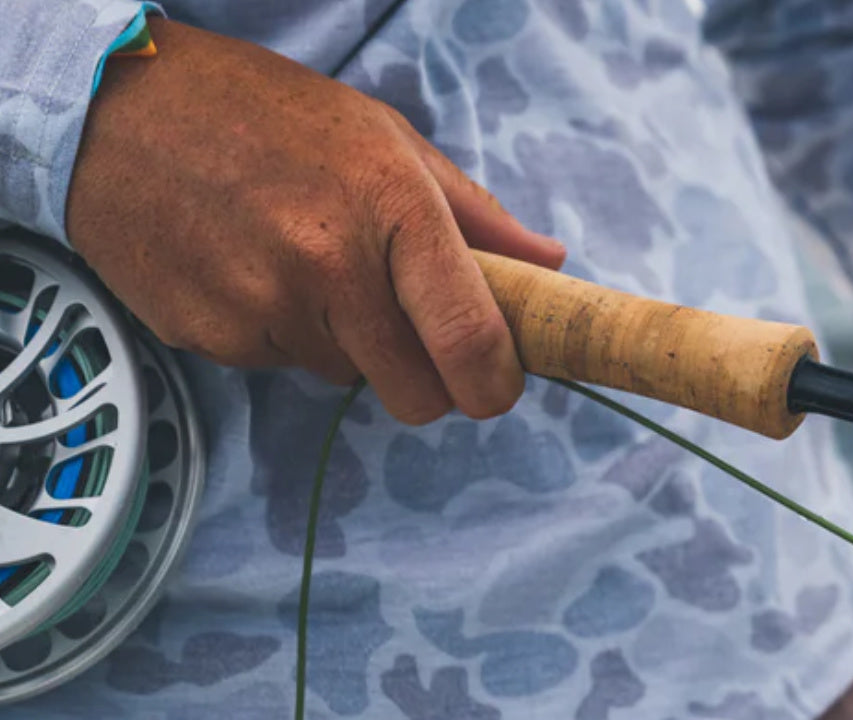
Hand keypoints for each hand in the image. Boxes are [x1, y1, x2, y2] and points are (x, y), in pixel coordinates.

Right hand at [65, 17, 565, 423]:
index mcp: (393, 208)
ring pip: (346, 376)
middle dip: (427, 381)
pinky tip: (251, 269)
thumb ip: (475, 213)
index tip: (501, 389)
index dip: (497, 383)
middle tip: (410, 336)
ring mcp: (265, 306)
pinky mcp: (210, 335)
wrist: (119, 111)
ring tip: (304, 262)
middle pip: (415, 391)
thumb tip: (550, 265)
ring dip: (345, 343)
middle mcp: (331, 265)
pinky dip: (281, 334)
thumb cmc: (268, 115)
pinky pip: (279, 363)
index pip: (469, 335)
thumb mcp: (384, 138)